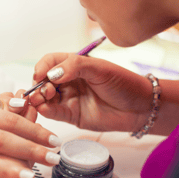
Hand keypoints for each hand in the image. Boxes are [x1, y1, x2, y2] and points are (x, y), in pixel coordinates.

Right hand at [30, 52, 152, 132]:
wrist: (139, 108)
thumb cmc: (123, 83)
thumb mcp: (100, 68)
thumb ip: (75, 67)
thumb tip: (52, 73)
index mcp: (74, 65)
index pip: (50, 62)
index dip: (42, 67)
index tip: (40, 74)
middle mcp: (68, 81)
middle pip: (44, 81)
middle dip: (39, 84)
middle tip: (46, 90)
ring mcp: (68, 98)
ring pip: (45, 97)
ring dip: (39, 97)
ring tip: (42, 98)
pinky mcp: (70, 115)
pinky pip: (53, 112)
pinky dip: (45, 110)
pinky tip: (43, 108)